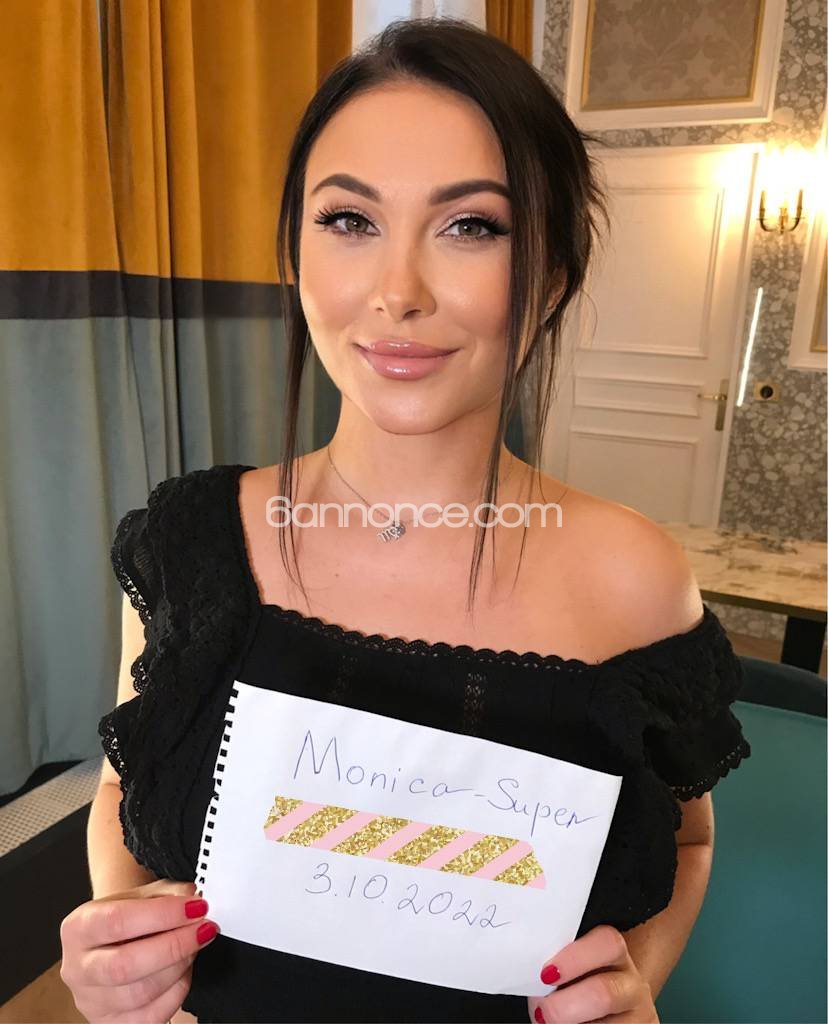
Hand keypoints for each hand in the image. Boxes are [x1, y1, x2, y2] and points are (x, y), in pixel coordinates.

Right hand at [59, 878, 219, 1023]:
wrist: (112, 944)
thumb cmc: (127, 918)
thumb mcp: (141, 895)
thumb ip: (168, 893)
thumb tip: (192, 898)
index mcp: (79, 928)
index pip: (117, 921)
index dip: (162, 914)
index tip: (195, 906)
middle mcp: (78, 968)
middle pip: (124, 965)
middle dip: (173, 946)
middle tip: (203, 928)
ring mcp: (92, 1002)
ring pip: (140, 994)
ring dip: (178, 967)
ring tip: (195, 945)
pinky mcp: (112, 1023)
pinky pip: (152, 1016)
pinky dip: (177, 991)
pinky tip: (184, 970)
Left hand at [528, 925, 658, 1022]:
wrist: (604, 1009)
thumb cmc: (573, 982)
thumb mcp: (569, 967)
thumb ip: (555, 965)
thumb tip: (528, 976)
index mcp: (615, 953)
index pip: (607, 943)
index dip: (575, 958)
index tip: (546, 975)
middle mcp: (632, 984)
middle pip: (606, 993)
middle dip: (566, 1007)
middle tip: (543, 1012)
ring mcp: (639, 1016)